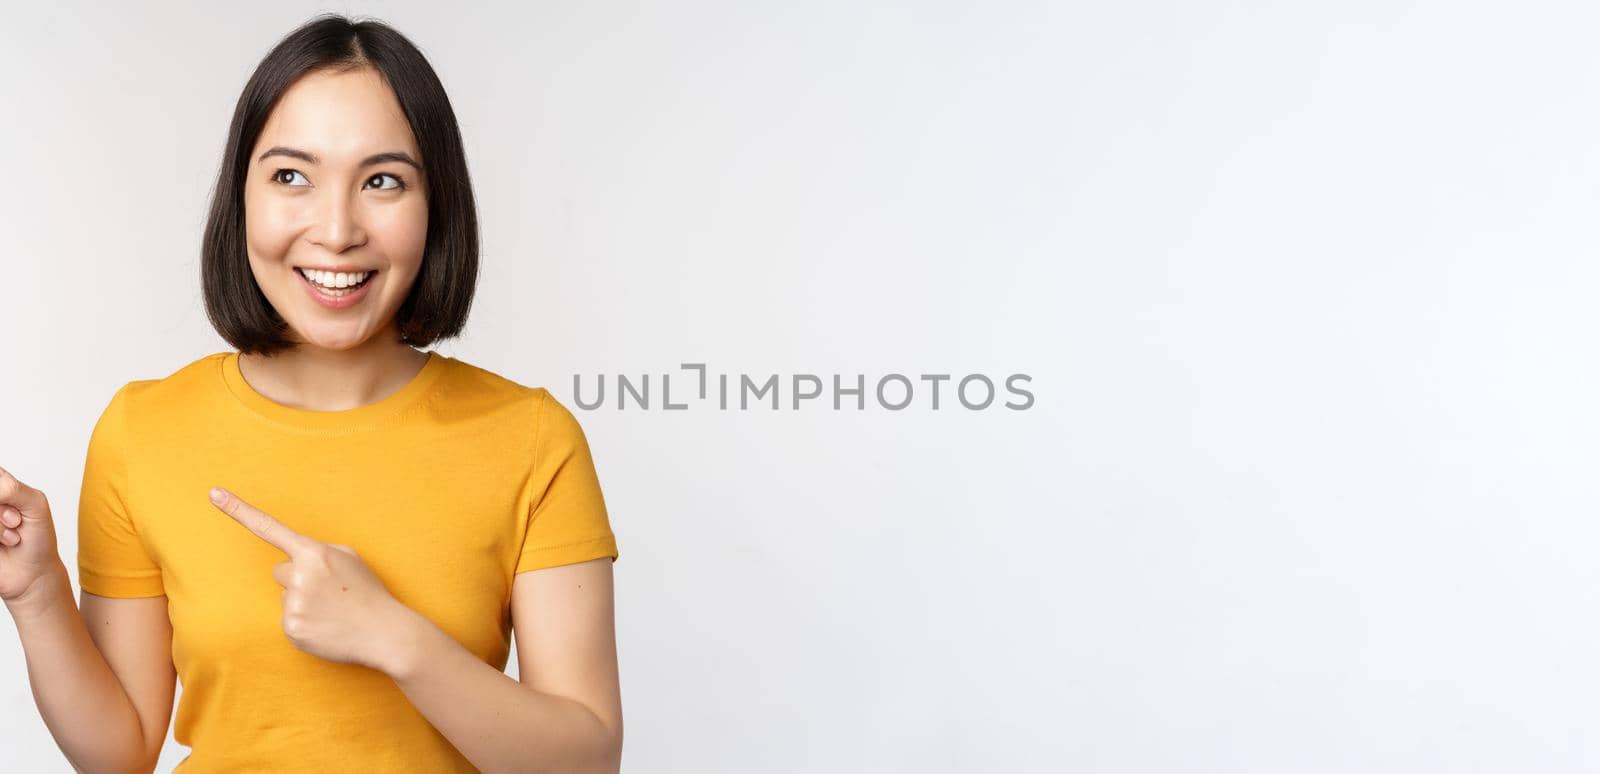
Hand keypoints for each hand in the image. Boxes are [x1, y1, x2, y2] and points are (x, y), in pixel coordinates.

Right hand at [0, 465, 65, 607]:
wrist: (31, 573)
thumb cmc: (38, 538)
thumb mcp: (35, 504)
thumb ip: (13, 488)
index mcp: (2, 484)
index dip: (3, 494)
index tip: (14, 509)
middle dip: (2, 511)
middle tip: (16, 522)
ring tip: (11, 537)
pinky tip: (3, 544)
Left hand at [208, 486, 412, 671]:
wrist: (385, 632)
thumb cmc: (368, 593)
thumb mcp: (351, 559)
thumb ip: (320, 552)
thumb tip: (297, 561)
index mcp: (314, 553)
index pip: (269, 527)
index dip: (238, 510)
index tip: (213, 493)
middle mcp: (299, 576)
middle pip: (280, 571)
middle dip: (298, 579)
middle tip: (329, 592)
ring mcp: (293, 603)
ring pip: (284, 597)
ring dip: (302, 602)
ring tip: (332, 611)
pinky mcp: (291, 628)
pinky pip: (287, 620)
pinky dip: (304, 623)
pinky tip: (326, 626)